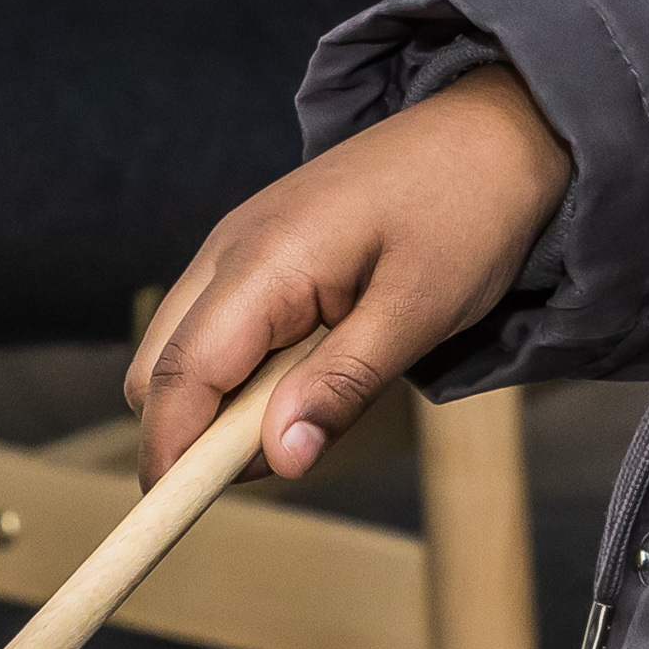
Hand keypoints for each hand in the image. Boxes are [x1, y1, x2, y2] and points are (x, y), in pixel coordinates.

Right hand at [128, 70, 569, 481]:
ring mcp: (236, 245)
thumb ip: (340, 387)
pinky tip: (308, 373)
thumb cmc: (466, 211)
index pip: (179, 376)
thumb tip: (279, 460)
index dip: (170, 454)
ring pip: (180, 351)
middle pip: (156, 369)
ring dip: (219, 405)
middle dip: (189, 435)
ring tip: (311, 408)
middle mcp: (228, 248)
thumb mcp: (417, 312)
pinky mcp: (256, 251)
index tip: (176, 519)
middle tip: (279, 460)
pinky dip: (241, 372)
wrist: (492, 129)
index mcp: (263, 261)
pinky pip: (217, 328)